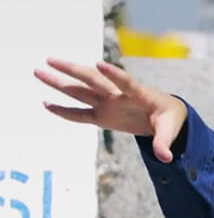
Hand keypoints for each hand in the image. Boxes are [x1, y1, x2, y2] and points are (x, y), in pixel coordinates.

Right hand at [34, 59, 187, 162]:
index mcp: (138, 95)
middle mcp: (118, 96)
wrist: (166, 115)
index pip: (125, 82)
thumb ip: (164, 142)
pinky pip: (80, 113)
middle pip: (92, 80)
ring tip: (38, 71)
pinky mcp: (103, 115)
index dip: (114, 74)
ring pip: (81, 91)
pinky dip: (65, 111)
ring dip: (60, 81)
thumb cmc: (169, 118)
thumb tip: (165, 157)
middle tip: (50, 60)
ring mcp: (108, 103)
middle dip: (72, 70)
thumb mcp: (170, 129)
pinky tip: (47, 104)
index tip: (99, 64)